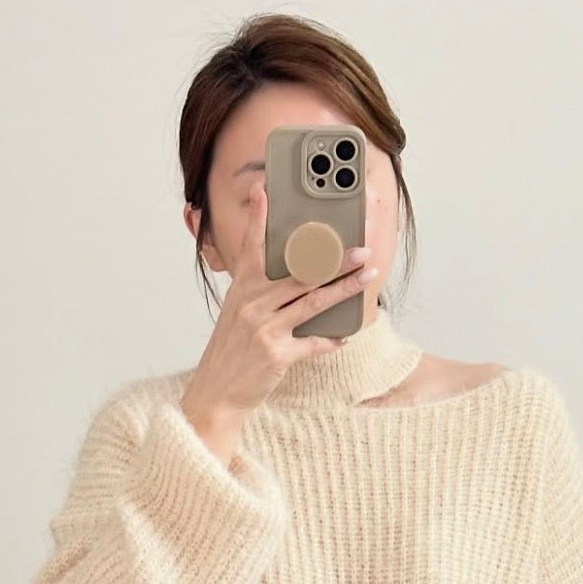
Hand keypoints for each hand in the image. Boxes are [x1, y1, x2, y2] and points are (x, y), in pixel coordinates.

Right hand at [181, 179, 376, 421]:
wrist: (216, 393)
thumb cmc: (232, 352)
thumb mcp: (238, 314)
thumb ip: (261, 293)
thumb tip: (300, 277)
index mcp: (242, 289)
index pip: (252, 246)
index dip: (260, 218)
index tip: (266, 190)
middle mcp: (252, 304)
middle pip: (299, 273)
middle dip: (334, 259)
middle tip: (361, 248)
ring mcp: (264, 329)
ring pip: (313, 302)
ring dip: (344, 289)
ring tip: (367, 276)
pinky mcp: (276, 355)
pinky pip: (312, 343)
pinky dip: (331, 339)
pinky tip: (345, 335)